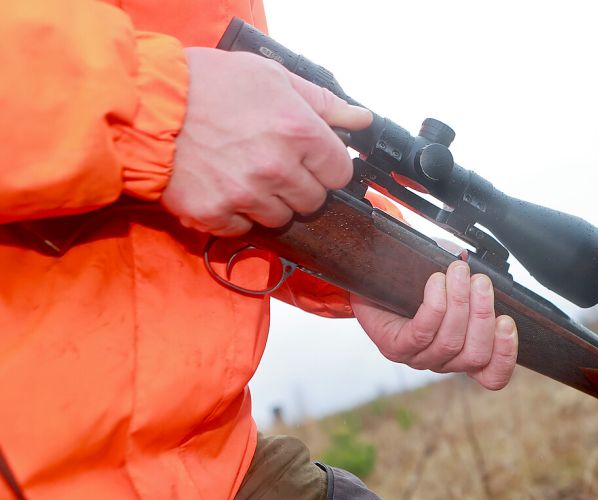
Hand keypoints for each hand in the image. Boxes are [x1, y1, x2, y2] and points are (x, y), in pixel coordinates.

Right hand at [161, 47, 371, 235]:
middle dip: (298, 185)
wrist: (143, 102)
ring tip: (241, 171)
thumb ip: (322, 102)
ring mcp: (244, 195)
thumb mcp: (271, 77)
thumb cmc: (206, 83)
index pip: (340, 173)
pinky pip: (241, 229)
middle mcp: (275, 168)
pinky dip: (233, 214)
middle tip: (269, 162)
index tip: (309, 158)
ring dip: (267, 202)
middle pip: (313, 200)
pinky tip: (220, 186)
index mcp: (298, 131)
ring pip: (280, 218)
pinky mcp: (212, 214)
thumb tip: (360, 119)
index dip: (325, 165)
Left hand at [351, 260, 518, 389]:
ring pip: (450, 342)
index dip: (506, 355)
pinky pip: (422, 332)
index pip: (492, 375)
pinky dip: (434, 305)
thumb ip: (471, 282)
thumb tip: (479, 265)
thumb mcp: (451, 285)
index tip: (507, 322)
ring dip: (460, 303)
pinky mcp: (395, 348)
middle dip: (483, 314)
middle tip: (481, 281)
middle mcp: (443, 361)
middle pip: (475, 355)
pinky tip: (435, 282)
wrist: (371, 282)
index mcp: (462, 353)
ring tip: (458, 272)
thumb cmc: (415, 285)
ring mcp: (418, 358)